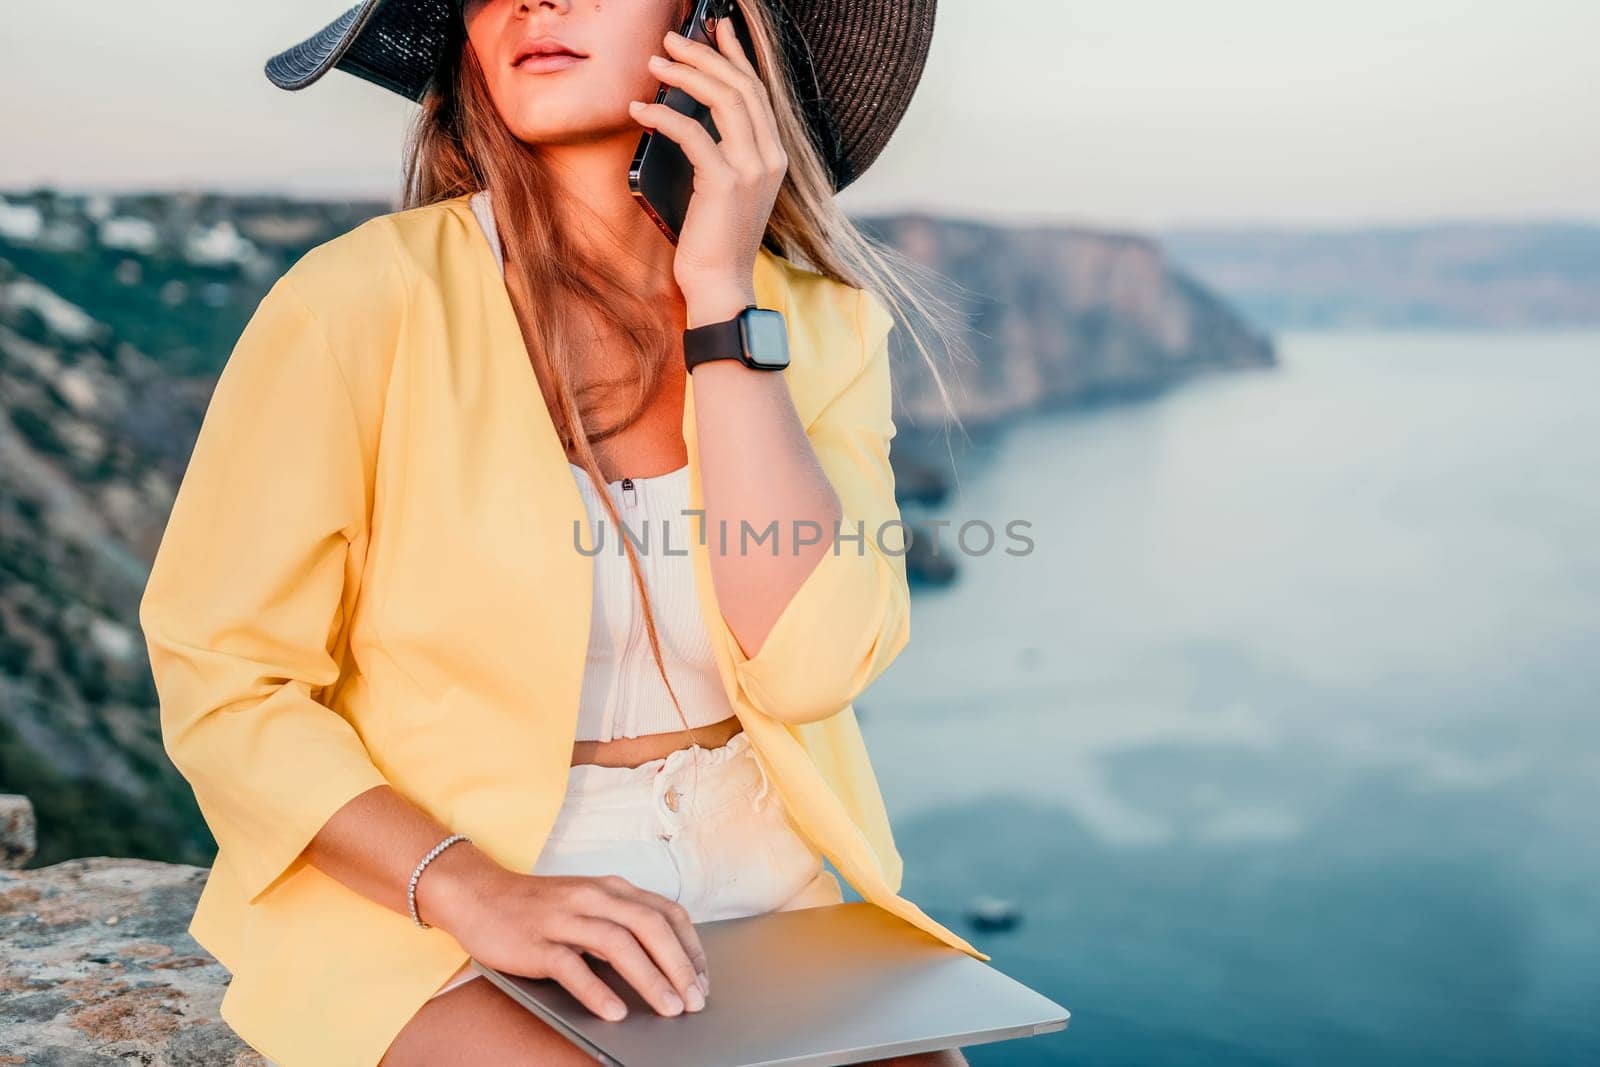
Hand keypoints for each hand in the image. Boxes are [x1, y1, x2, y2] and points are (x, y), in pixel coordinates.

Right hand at [438, 866, 709, 1020]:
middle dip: (679, 965)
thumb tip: (664, 961)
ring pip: (618, 944)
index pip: (667, 912)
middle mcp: (593, 897)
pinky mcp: (536, 942)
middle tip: (695, 1000)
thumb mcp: (588, 902)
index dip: (691, 947)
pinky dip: (597, 990)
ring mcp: (564, 918)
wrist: (477, 893)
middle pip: (650, 927)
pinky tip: (615, 1011)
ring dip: (650, 979)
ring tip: (669, 1008)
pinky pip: (572, 967)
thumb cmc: (537, 905)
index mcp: (611, 888)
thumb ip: (621, 921)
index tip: (703, 978)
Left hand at [628, 17, 787, 307]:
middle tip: (671, 40)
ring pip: (723, 100)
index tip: (717, 28)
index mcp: (773, 156)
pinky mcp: (725, 183)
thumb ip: (721, 153)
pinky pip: (693, 134)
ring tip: (654, 63)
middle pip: (740, 87)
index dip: (736, 55)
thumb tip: (690, 115)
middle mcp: (769, 157)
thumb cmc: (715, 242)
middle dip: (705, 55)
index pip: (757, 91)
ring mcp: (751, 169)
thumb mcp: (725, 189)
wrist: (721, 286)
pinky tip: (640, 110)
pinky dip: (663, 116)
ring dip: (685, 75)